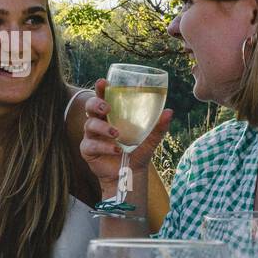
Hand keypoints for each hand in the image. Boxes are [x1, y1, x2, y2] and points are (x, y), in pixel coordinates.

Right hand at [79, 78, 172, 192]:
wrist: (129, 175)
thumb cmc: (137, 152)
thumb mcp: (149, 140)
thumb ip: (158, 127)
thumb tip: (170, 112)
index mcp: (111, 115)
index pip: (103, 97)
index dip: (101, 89)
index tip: (103, 82)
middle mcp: (99, 123)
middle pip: (90, 107)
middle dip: (96, 104)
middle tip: (107, 108)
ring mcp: (91, 137)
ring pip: (89, 125)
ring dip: (102, 127)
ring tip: (117, 134)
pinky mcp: (87, 151)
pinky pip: (90, 145)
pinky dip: (104, 147)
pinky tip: (116, 150)